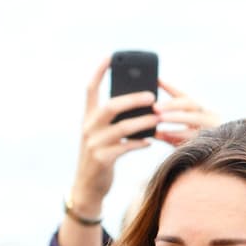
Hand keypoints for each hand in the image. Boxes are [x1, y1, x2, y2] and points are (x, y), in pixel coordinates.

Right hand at [68, 58, 159, 215]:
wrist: (87, 187)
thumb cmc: (100, 159)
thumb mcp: (101, 137)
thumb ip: (112, 123)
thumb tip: (137, 109)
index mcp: (87, 118)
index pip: (90, 88)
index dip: (99, 71)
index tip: (111, 57)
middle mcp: (88, 127)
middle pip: (111, 106)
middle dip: (132, 99)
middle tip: (152, 96)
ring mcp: (94, 143)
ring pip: (121, 127)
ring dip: (142, 123)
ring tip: (158, 119)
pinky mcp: (102, 159)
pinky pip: (125, 147)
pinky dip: (139, 143)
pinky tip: (150, 141)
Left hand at [152, 78, 218, 147]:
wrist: (226, 165)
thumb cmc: (198, 148)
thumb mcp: (182, 136)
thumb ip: (169, 129)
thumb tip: (149, 124)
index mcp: (202, 110)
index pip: (184, 95)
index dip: (170, 87)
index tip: (156, 80)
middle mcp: (209, 115)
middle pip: (190, 103)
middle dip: (171, 104)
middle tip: (155, 107)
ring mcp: (213, 127)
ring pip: (193, 118)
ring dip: (175, 117)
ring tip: (159, 118)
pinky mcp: (213, 140)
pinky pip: (194, 136)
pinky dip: (179, 135)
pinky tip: (166, 134)